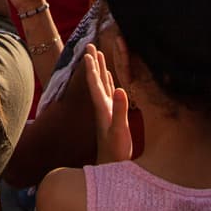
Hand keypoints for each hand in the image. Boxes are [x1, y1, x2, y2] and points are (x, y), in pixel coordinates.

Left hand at [82, 44, 130, 163]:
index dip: (92, 68)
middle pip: (96, 80)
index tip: (88, 52)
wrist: (111, 167)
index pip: (95, 84)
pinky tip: (110, 78)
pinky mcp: (112, 116)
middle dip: (94, 62)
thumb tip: (121, 89)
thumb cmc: (116, 152)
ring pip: (102, 84)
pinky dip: (109, 82)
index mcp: (103, 108)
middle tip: (90, 44)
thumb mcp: (119, 131)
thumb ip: (120, 111)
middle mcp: (103, 107)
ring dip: (100, 69)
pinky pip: (110, 93)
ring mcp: (107, 111)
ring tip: (98, 54)